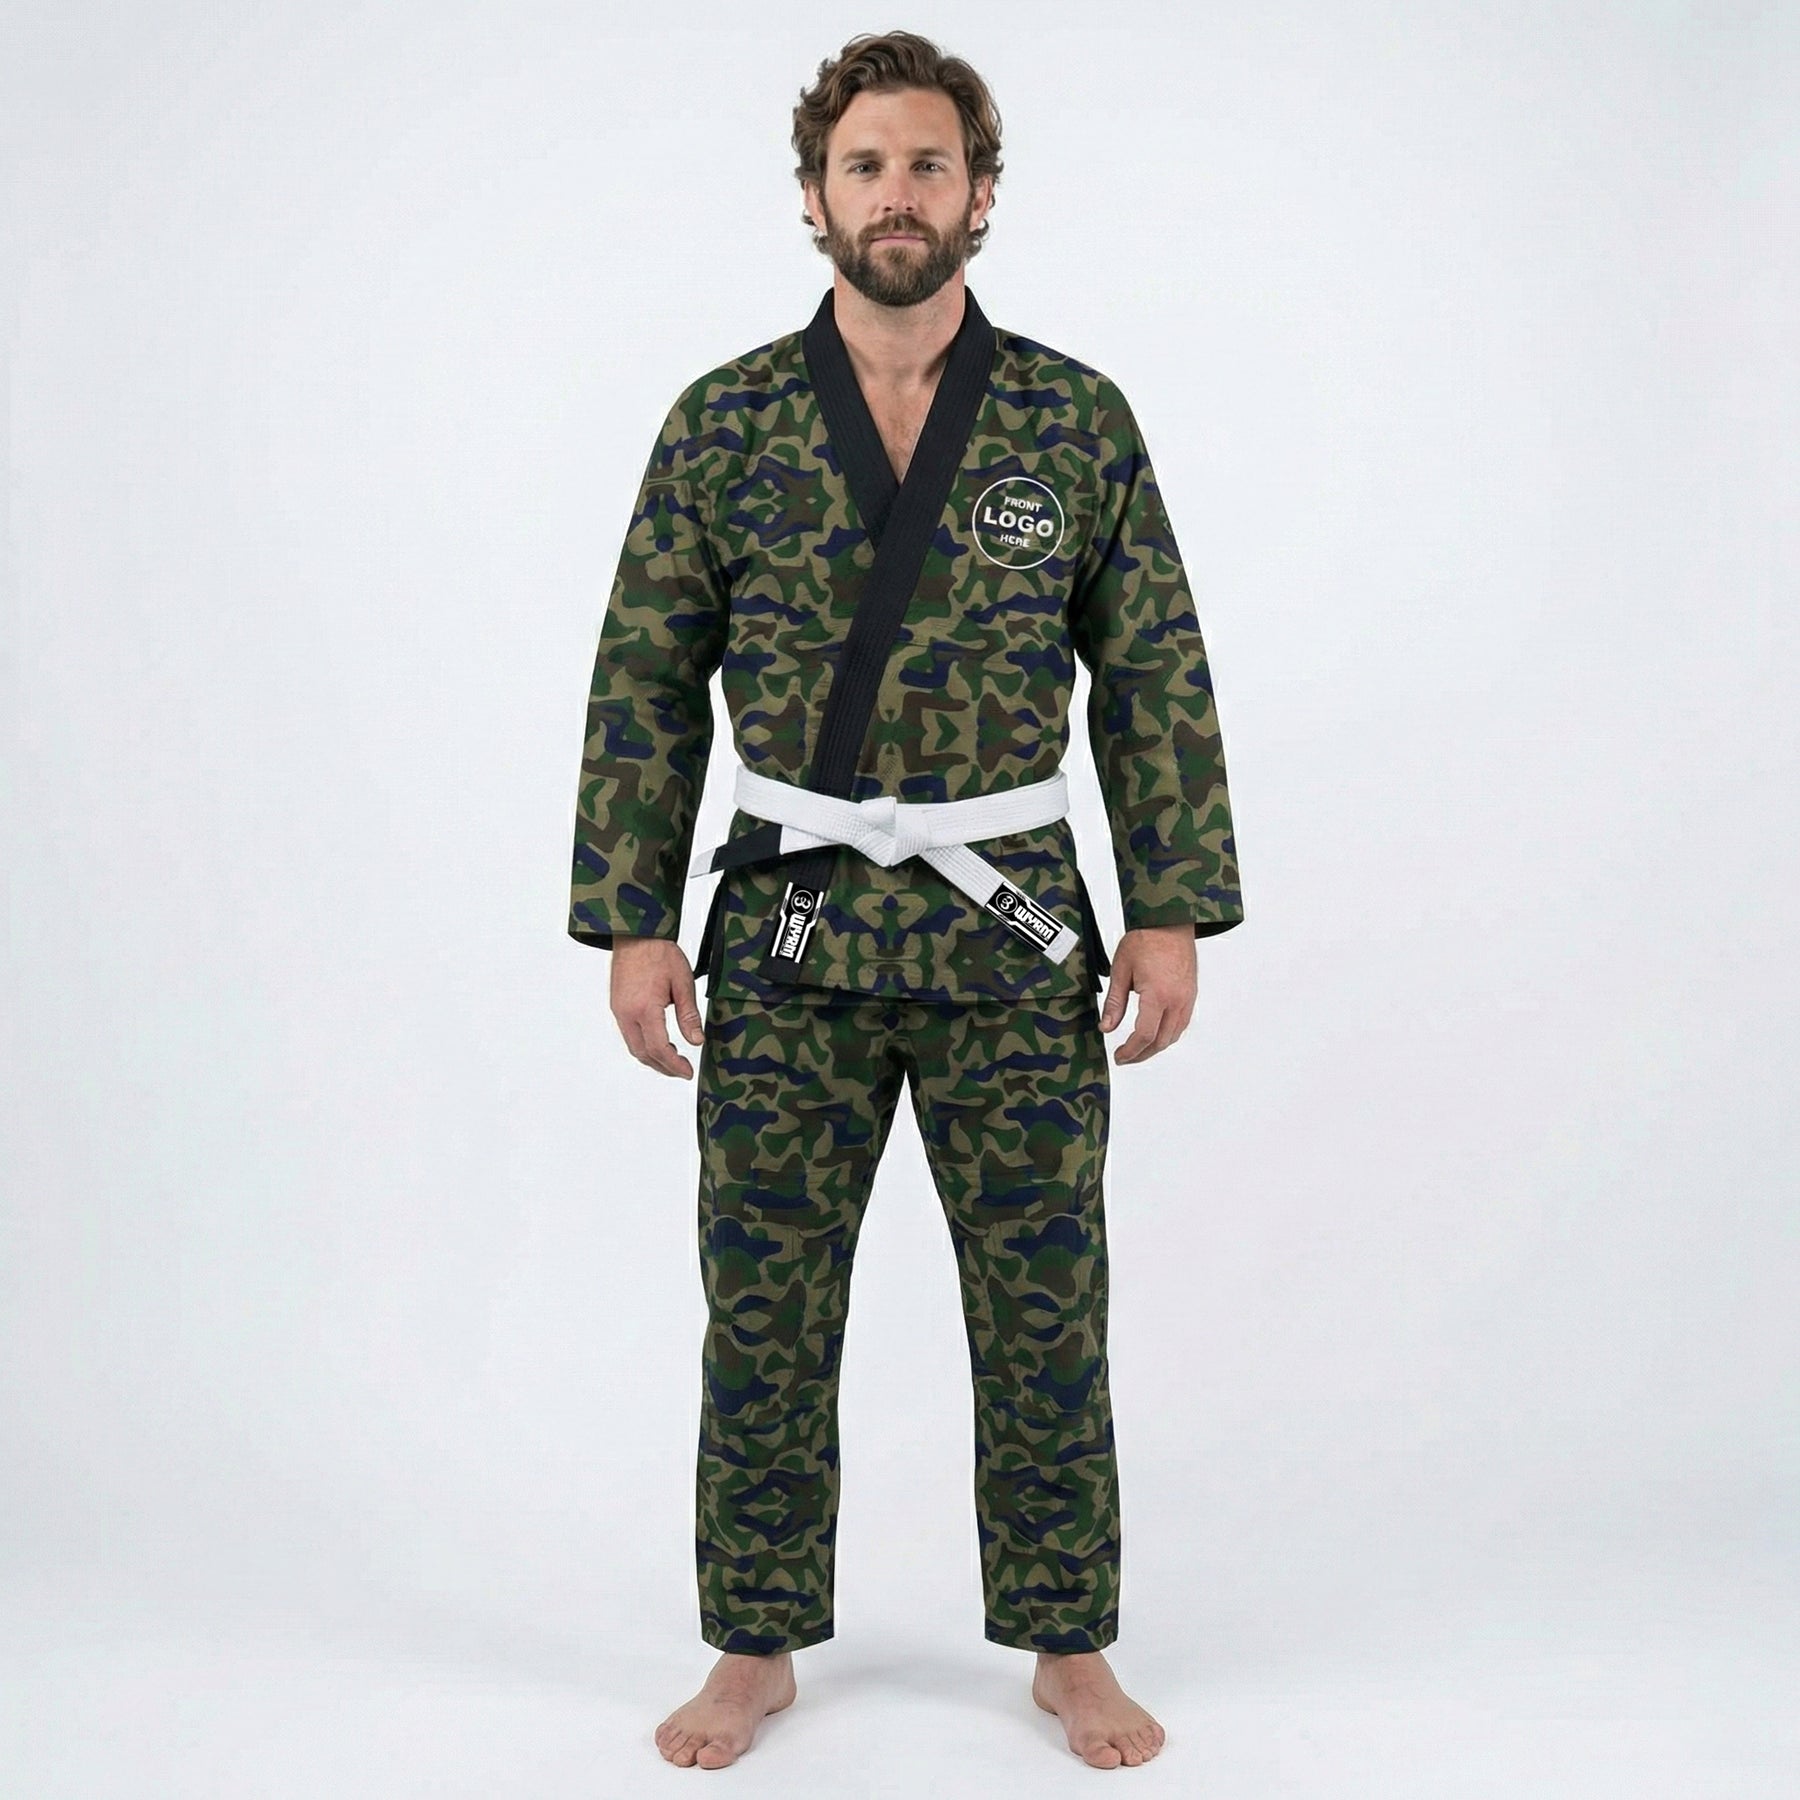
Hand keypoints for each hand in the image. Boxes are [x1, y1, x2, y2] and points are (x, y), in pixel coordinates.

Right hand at [610, 936, 704, 1077]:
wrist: (636, 935)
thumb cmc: (659, 953)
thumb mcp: (683, 982)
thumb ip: (689, 1015)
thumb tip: (696, 1041)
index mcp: (645, 1008)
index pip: (658, 1049)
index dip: (674, 1065)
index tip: (687, 1072)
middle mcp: (627, 1014)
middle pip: (643, 1053)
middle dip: (663, 1067)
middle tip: (682, 1071)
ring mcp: (619, 1011)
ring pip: (633, 1047)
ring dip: (652, 1059)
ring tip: (672, 1061)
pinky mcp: (617, 1006)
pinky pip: (628, 1035)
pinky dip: (643, 1046)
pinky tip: (657, 1044)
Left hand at [1098, 923, 1196, 1064]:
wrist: (1170, 923)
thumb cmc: (1145, 940)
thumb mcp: (1121, 970)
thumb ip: (1115, 1002)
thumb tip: (1106, 1028)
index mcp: (1158, 995)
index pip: (1145, 1035)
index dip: (1130, 1051)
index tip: (1119, 1057)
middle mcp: (1176, 1001)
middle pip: (1161, 1041)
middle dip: (1142, 1054)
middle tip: (1125, 1057)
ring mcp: (1187, 999)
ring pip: (1174, 1036)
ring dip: (1155, 1047)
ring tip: (1137, 1049)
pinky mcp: (1191, 995)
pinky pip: (1181, 1024)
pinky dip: (1168, 1035)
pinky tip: (1155, 1034)